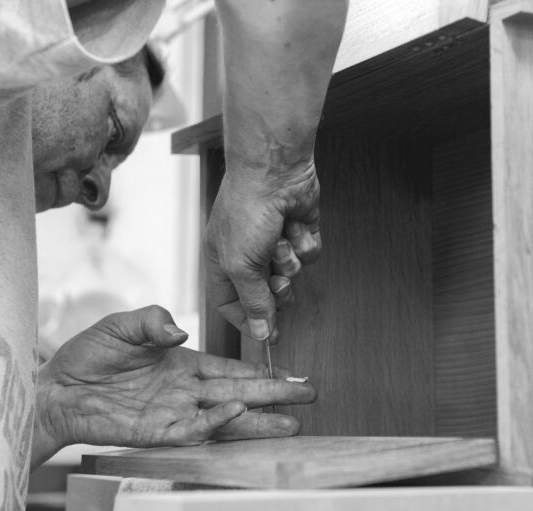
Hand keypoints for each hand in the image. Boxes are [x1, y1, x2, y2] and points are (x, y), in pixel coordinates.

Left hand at [33, 305, 315, 465]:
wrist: (56, 389)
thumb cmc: (88, 355)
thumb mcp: (121, 326)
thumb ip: (153, 322)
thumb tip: (181, 332)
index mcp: (183, 363)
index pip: (231, 368)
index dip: (262, 371)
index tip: (291, 373)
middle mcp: (186, 389)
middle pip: (240, 392)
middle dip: (275, 395)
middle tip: (308, 396)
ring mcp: (174, 411)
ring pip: (226, 416)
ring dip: (258, 419)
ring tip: (291, 422)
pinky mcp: (157, 431)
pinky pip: (194, 429)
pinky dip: (218, 422)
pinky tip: (239, 415)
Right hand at [205, 160, 321, 341]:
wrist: (274, 171)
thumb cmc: (246, 210)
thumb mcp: (241, 266)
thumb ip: (253, 302)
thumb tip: (259, 332)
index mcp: (222, 262)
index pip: (232, 304)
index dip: (249, 321)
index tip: (269, 336)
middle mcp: (247, 253)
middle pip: (268, 294)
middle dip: (278, 290)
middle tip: (278, 278)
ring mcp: (274, 241)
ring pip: (292, 274)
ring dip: (291, 260)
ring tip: (282, 239)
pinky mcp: (298, 231)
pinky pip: (309, 254)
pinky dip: (305, 242)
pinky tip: (295, 225)